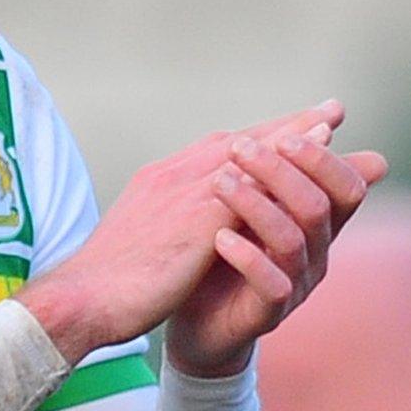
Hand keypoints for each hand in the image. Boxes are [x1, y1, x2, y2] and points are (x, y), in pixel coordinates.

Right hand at [14, 101, 347, 365]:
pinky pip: (245, 195)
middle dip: (286, 126)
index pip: (220, 148)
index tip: (296, 125)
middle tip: (330, 110)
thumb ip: (177, 219)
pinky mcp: (194, 221)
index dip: (262, 135)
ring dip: (290, 141)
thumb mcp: (147, 236)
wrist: (80, 299)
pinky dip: (277, 181)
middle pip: (240, 142)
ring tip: (329, 127)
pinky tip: (305, 179)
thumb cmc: (110, 277)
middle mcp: (173, 176)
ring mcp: (183, 194)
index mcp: (161, 179)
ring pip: (246, 159)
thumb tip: (205, 220)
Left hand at [164, 132, 386, 377]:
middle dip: (280, 172)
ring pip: (293, 241)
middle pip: (317, 206)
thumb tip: (335, 111)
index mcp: (319, 222)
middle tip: (239, 150)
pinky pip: (272, 285)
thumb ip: (286, 161)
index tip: (283, 136)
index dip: (321, 159)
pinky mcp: (266, 314)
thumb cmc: (229, 247)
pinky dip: (247, 256)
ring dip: (256, 205)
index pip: (347, 187)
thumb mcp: (257, 197)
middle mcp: (316, 253)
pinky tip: (221, 237)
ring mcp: (295, 286)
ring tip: (220, 182)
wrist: (197, 318)